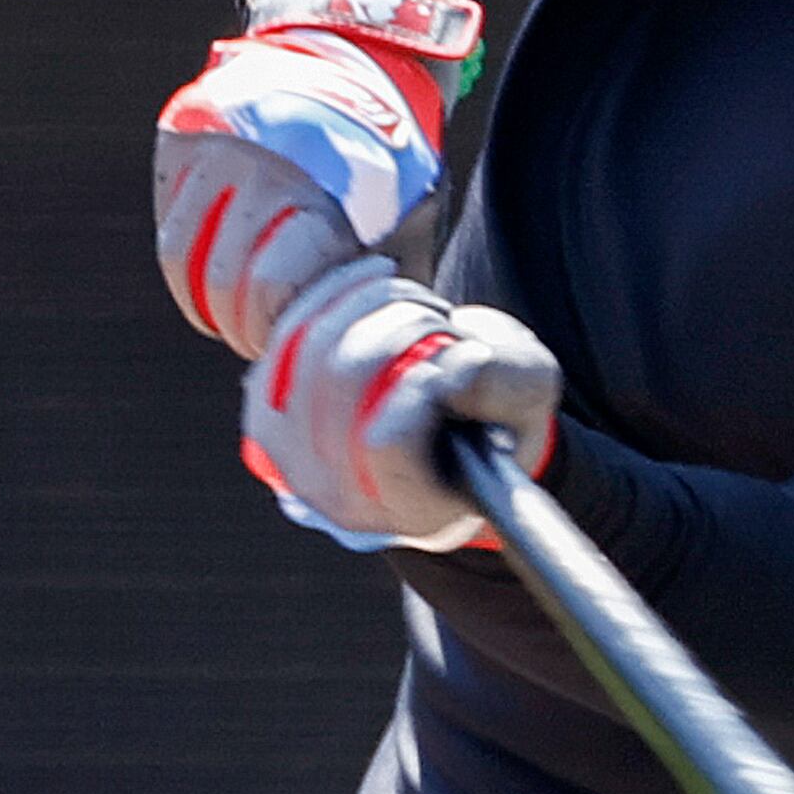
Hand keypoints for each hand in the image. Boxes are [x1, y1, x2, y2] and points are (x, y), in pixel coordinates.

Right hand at [153, 27, 443, 355]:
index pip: (272, 288)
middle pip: (219, 281)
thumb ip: (383, 289)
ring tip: (228, 317)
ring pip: (180, 256)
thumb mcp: (405, 221)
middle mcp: (260, 165)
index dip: (274, 328)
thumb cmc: (385, 165)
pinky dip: (184, 259)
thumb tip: (372, 361)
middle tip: (254, 339)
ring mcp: (213, 148)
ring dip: (201, 300)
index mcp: (320, 191)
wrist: (353, 62)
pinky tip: (210, 275)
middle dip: (236, 325)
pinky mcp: (181, 137)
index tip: (288, 341)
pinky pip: (169, 220)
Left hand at [245, 256, 560, 556]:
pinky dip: (339, 291)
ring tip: (420, 311)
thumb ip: (506, 385)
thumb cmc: (489, 416)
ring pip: (315, 342)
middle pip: (345, 376)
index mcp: (409, 510)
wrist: (441, 423)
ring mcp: (291, 451)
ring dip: (377, 304)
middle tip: (443, 324)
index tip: (458, 357)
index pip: (387, 440)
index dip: (424, 381)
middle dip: (408, 325)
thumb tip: (455, 365)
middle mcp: (340, 494)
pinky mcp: (267, 401)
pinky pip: (289, 324)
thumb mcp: (526, 404)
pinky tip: (379, 283)